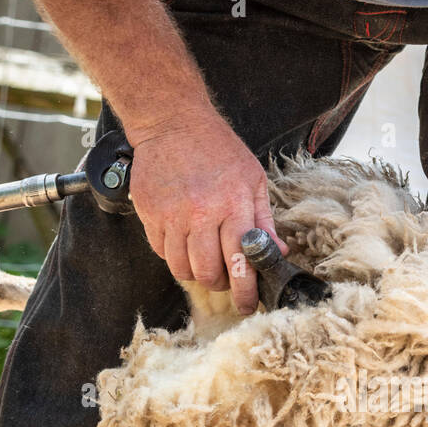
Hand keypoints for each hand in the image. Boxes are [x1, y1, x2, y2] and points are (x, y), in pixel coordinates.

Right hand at [127, 110, 285, 313]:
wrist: (173, 122)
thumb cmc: (218, 149)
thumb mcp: (253, 180)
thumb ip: (264, 220)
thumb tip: (278, 252)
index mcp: (232, 206)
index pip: (241, 263)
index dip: (245, 292)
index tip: (247, 304)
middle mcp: (200, 214)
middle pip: (208, 274)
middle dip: (220, 284)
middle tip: (226, 277)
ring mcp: (171, 215)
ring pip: (182, 269)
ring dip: (196, 272)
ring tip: (205, 258)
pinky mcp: (149, 213)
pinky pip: (161, 252)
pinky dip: (174, 254)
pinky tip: (184, 240)